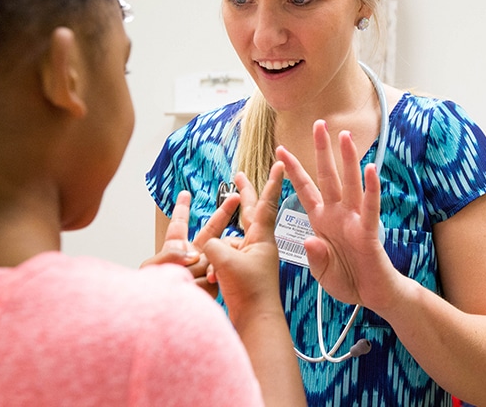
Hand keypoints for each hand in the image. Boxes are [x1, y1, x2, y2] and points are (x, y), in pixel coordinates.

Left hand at [140, 189, 239, 296]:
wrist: (162, 317)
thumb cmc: (150, 293)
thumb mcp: (152, 268)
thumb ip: (170, 254)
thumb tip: (195, 254)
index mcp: (176, 248)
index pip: (179, 224)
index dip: (182, 208)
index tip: (186, 194)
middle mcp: (194, 256)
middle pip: (211, 231)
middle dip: (223, 213)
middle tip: (235, 197)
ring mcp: (205, 270)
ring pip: (210, 259)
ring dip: (196, 270)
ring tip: (186, 282)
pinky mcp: (214, 285)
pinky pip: (212, 277)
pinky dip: (200, 284)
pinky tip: (193, 290)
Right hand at [202, 163, 285, 324]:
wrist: (256, 322)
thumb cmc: (250, 293)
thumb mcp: (226, 263)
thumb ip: (212, 246)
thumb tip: (205, 243)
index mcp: (262, 238)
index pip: (267, 203)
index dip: (273, 182)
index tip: (281, 163)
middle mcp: (258, 244)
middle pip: (249, 212)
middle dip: (243, 193)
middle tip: (238, 175)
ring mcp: (250, 257)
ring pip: (228, 241)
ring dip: (216, 251)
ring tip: (215, 272)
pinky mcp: (241, 271)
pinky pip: (222, 258)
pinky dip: (214, 266)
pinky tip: (213, 281)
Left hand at [275, 120, 392, 309]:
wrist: (374, 297)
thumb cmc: (348, 281)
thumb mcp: (322, 272)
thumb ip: (314, 256)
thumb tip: (309, 239)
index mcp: (322, 221)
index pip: (305, 189)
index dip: (293, 170)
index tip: (280, 150)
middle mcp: (337, 215)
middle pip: (328, 177)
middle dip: (322, 151)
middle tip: (318, 124)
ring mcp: (353, 221)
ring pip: (350, 184)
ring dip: (348, 160)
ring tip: (345, 136)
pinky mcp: (368, 233)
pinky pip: (369, 208)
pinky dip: (370, 189)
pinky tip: (370, 169)